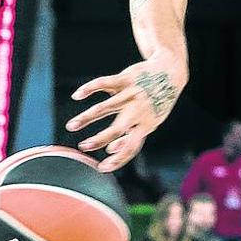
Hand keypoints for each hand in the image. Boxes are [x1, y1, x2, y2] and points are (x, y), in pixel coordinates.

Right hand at [66, 58, 184, 171]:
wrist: (170, 72)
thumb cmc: (158, 102)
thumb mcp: (150, 122)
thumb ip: (131, 136)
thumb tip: (110, 150)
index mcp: (146, 125)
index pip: (132, 147)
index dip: (118, 159)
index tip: (101, 168)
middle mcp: (139, 111)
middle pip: (118, 128)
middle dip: (100, 139)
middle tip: (82, 147)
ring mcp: (131, 94)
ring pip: (105, 107)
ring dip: (86, 118)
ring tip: (71, 126)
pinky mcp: (125, 79)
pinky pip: (104, 83)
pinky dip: (89, 89)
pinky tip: (77, 96)